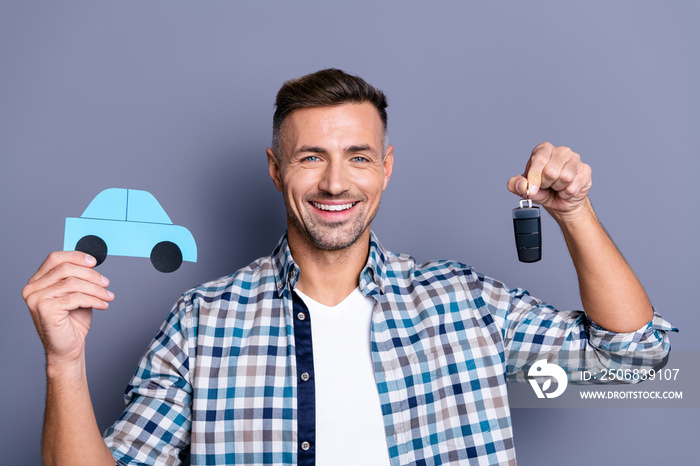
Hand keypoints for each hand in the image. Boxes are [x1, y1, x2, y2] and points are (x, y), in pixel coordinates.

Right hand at [22, 251, 114, 366]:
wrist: (67, 348)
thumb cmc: (71, 322)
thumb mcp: (76, 294)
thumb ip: (78, 277)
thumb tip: (90, 262)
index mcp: (37, 282)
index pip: (55, 258)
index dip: (76, 256)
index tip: (94, 262)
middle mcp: (32, 289)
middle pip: (66, 269)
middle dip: (91, 275)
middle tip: (106, 283)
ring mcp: (36, 299)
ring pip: (73, 283)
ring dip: (96, 289)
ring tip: (107, 296)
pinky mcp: (45, 309)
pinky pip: (76, 297)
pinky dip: (93, 300)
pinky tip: (102, 305)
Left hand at [507, 142, 592, 221]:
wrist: (561, 201)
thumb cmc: (544, 190)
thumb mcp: (526, 189)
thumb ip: (517, 185)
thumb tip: (521, 185)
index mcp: (543, 150)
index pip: (539, 159)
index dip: (534, 177)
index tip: (532, 190)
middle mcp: (560, 151)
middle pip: (551, 171)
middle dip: (546, 184)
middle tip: (547, 185)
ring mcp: (575, 159)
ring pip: (565, 178)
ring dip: (558, 188)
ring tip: (557, 187)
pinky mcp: (585, 170)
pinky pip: (573, 187)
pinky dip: (566, 194)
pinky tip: (566, 190)